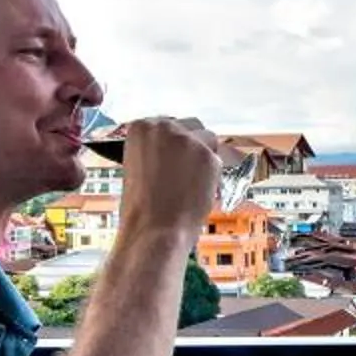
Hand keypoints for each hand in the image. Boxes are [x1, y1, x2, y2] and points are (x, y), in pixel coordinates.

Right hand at [116, 116, 223, 240]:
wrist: (153, 231)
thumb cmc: (141, 208)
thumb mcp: (138, 166)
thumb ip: (156, 150)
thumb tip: (178, 149)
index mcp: (141, 127)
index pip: (168, 124)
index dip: (175, 143)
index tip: (176, 157)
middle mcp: (164, 126)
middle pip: (191, 127)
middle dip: (193, 145)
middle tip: (188, 171)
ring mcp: (187, 139)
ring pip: (208, 140)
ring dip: (205, 158)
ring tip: (194, 184)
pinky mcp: (207, 155)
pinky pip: (218, 160)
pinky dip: (214, 175)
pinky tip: (203, 191)